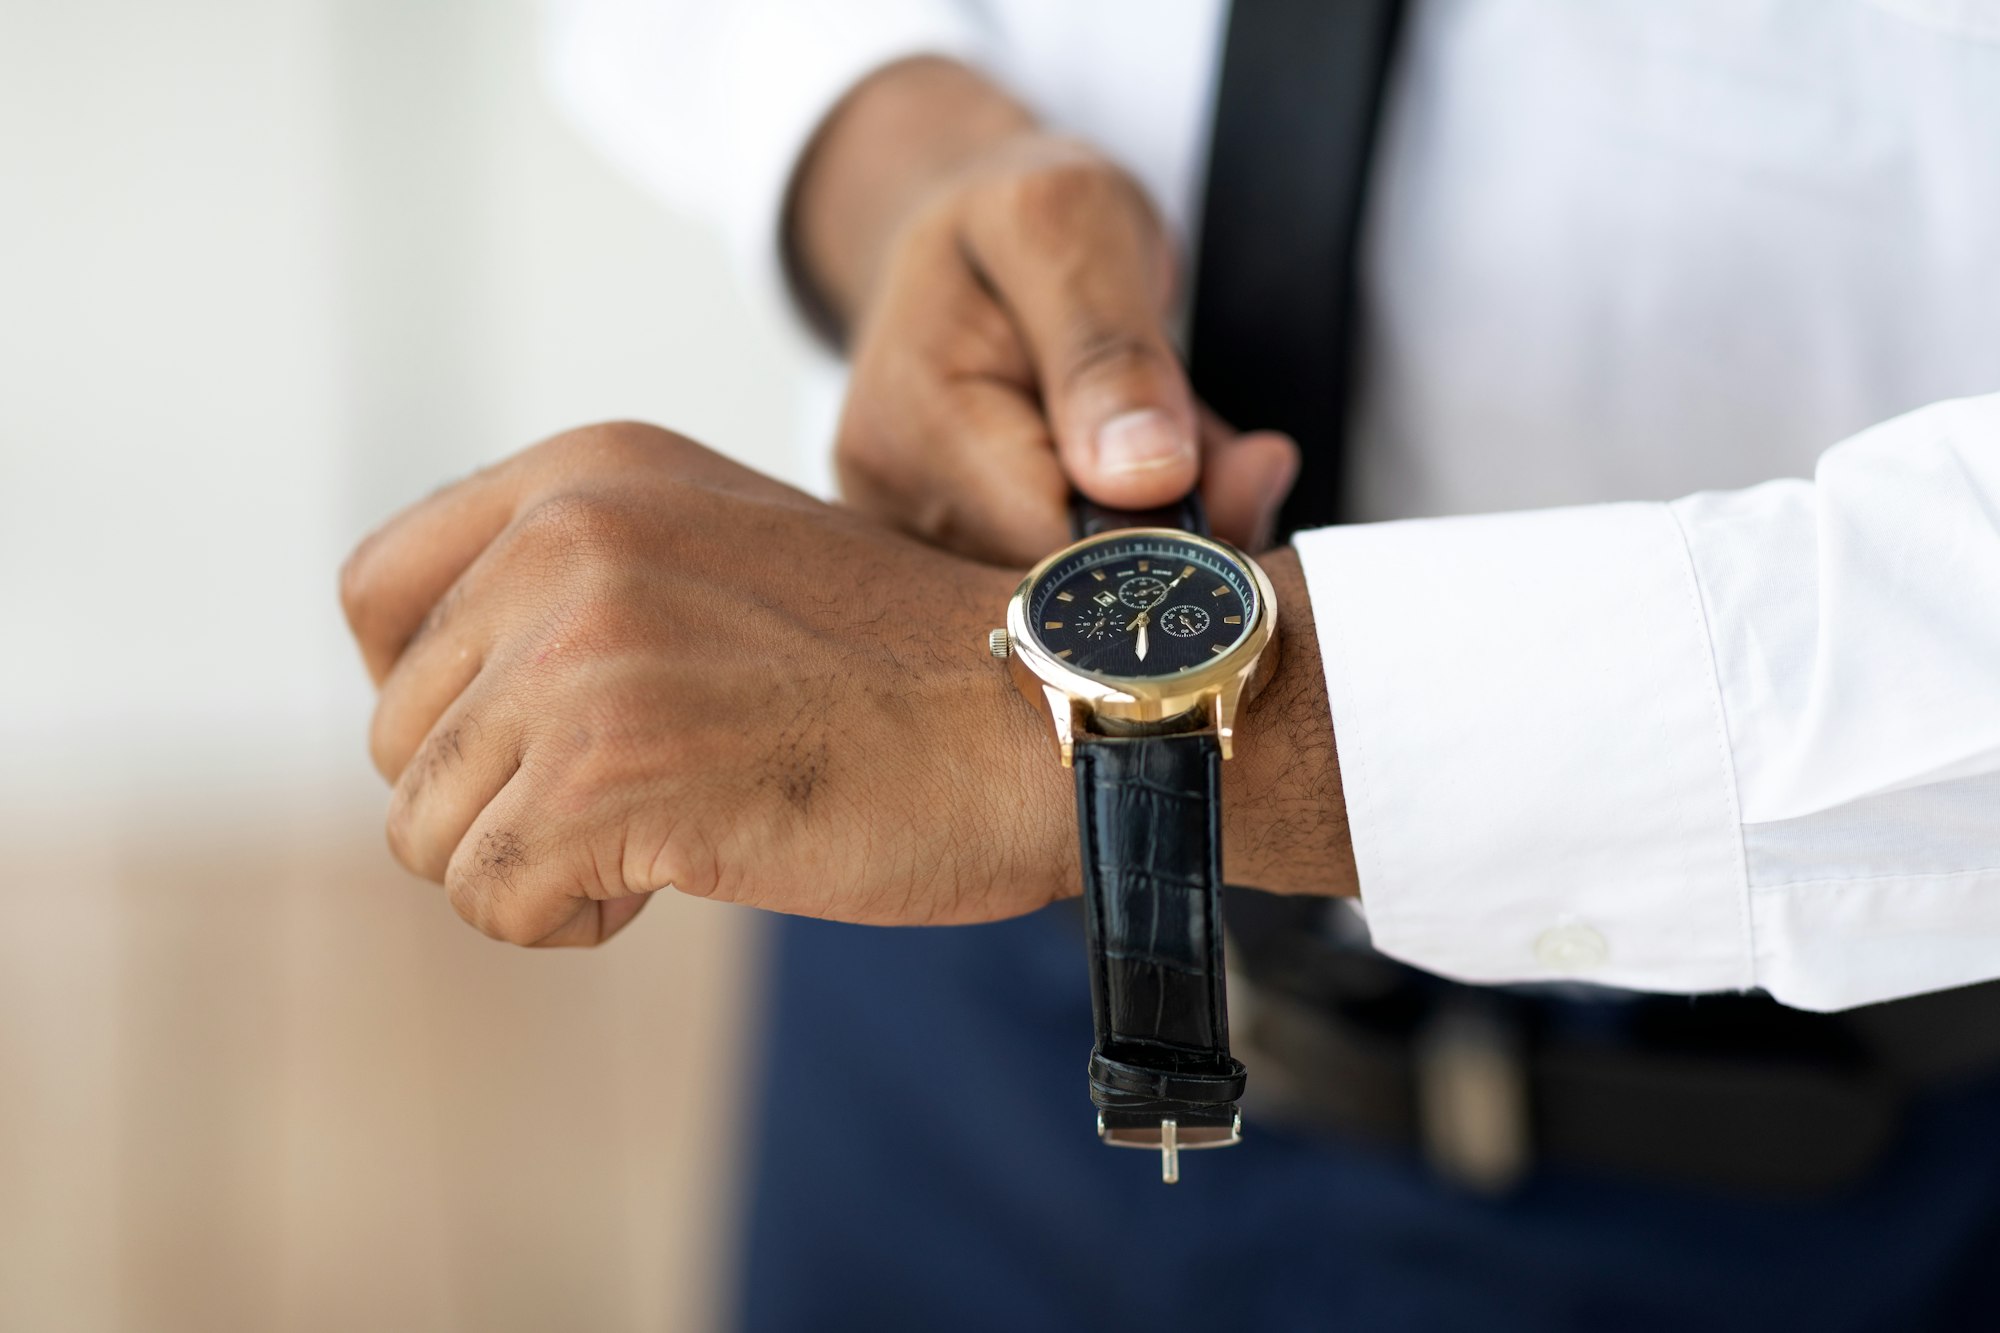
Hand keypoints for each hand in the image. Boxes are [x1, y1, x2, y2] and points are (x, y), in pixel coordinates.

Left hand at [339, 423, 1076, 946]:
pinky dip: (570, 921)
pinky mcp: (599, 775)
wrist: (1044, 715)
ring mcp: (576, 655)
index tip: (511, 743)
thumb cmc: (905, 666)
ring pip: (429, 831)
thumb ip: (582, 583)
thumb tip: (444, 696)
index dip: (419, 694)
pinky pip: (491, 901)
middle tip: (640, 799)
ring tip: (674, 830)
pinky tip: (682, 874)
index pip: (375, 588)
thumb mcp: (722, 553)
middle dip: (499, 799)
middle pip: (399, 734)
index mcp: (586, 472)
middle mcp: (563, 540)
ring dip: (538, 866)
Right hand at [792, 58, 1298, 565]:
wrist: (962, 228)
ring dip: (1161, 531)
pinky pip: (1073, 582)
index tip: (1245, 468)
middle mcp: (896, 505)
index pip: (1054, 554)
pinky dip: (1136, 535)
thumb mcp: (1072, 222)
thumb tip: (1147, 477)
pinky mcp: (954, 556)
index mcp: (911, 426)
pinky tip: (1144, 472)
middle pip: (1068, 589)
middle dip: (1172, 533)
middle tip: (1234, 450)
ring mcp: (918, 540)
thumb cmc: (1015, 212)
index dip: (1164, 536)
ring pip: (1082, 593)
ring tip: (1175, 433)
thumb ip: (1110, 350)